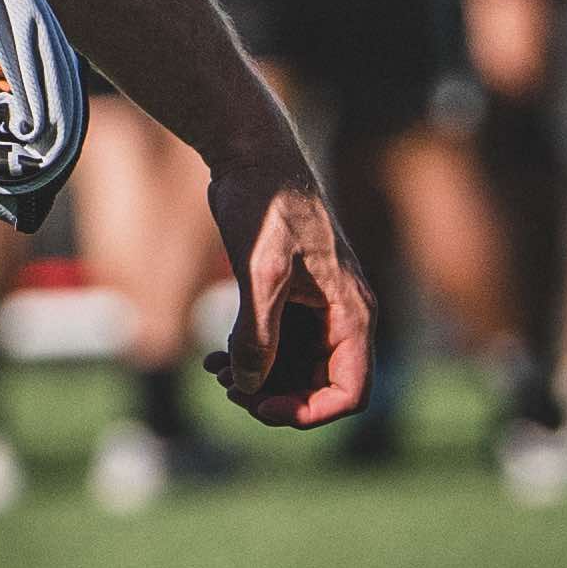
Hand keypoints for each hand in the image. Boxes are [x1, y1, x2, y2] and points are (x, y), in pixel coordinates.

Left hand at [200, 159, 371, 428]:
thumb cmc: (264, 205)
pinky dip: (250, 359)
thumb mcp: (260, 272)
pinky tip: (214, 360)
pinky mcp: (291, 297)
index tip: (262, 408)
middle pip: (320, 385)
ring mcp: (317, 308)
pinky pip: (279, 346)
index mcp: (352, 313)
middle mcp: (342, 315)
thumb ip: (257, 332)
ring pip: (295, 369)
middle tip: (230, 392)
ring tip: (216, 373)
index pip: (351, 391)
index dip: (310, 411)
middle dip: (277, 396)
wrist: (252, 156)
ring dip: (259, 380)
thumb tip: (248, 385)